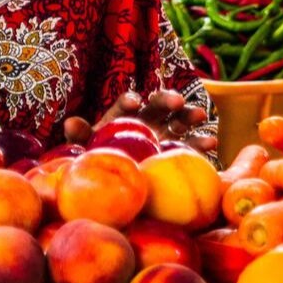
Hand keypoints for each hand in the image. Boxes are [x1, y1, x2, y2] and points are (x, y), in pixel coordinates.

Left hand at [61, 89, 218, 153]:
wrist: (116, 181)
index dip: (129, 101)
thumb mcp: (85, 149)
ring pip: (179, 120)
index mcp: (122, 118)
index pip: (125, 106)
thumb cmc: (98, 159)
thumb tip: (70, 123)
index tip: (134, 102)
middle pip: (158, 106)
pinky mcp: (178, 152)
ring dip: (189, 115)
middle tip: (177, 101)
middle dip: (167, 100)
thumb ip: (80, 136)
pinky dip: (201, 142)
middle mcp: (147, 121)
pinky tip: (212, 141)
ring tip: (200, 114)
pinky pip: (191, 145)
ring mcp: (165, 135)